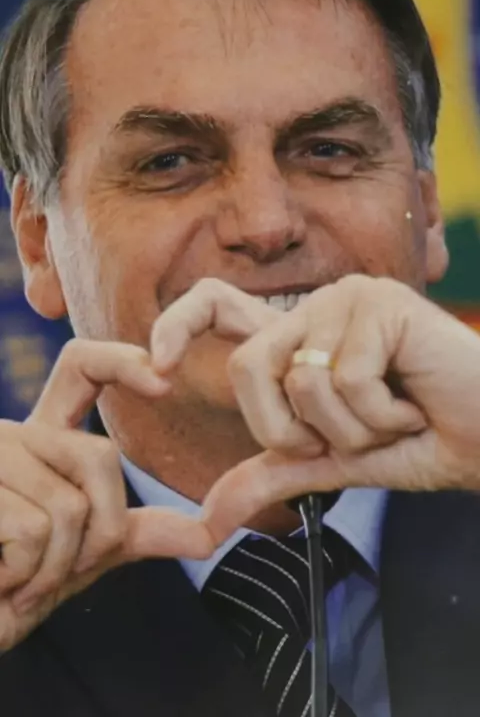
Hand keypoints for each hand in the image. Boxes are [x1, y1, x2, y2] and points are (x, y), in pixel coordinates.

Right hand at [0, 339, 215, 652]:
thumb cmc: (11, 589)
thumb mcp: (82, 554)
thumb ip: (137, 532)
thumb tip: (209, 536)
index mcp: (43, 438)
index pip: (83, 368)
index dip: (123, 361)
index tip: (165, 385)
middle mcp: (14, 434)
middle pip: (99, 456)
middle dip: (99, 532)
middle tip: (52, 572)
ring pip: (69, 505)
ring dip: (54, 568)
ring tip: (16, 581)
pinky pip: (32, 530)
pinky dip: (25, 575)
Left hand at [151, 276, 479, 543]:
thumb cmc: (417, 442)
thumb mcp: (332, 461)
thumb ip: (271, 472)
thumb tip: (207, 515)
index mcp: (298, 337)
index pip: (215, 305)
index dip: (175, 325)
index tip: (156, 369)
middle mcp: (316, 308)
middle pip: (251, 366)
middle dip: (295, 430)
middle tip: (348, 435)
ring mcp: (349, 299)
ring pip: (304, 382)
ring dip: (352, 429)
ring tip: (394, 415)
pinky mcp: (381, 303)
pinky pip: (348, 379)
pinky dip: (381, 416)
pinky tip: (414, 405)